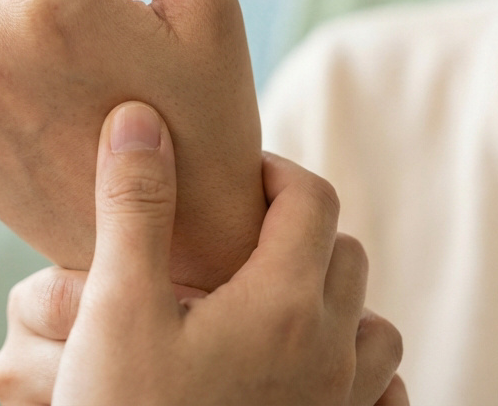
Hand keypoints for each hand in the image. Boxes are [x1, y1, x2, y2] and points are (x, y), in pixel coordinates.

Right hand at [0, 102, 408, 405]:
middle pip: (347, 253)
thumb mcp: (115, 309)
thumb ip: (134, 208)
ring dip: (335, 302)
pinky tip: (307, 376)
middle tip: (237, 241)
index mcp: (284, 304)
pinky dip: (358, 372)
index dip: (273, 173)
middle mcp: (331, 353)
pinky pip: (382, 397)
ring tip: (271, 306)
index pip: (312, 198)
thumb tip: (140, 119)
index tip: (230, 181)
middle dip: (299, 232)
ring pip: (374, 328)